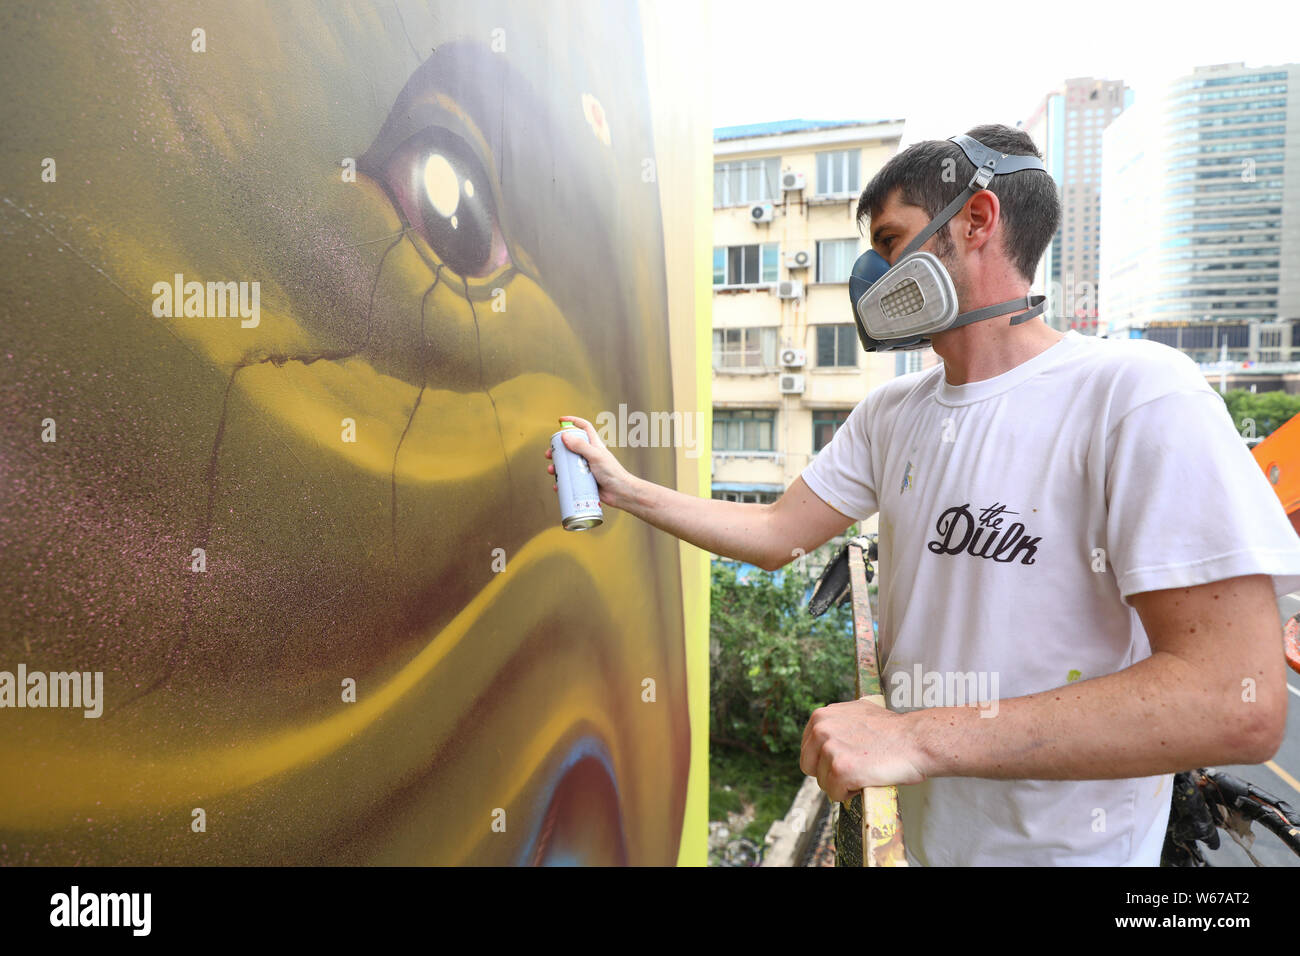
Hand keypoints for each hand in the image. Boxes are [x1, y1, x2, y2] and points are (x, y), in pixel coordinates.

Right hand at [545, 415, 637, 509]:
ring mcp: (586, 468)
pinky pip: (570, 480)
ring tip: (552, 470)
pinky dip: (562, 482)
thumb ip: (581, 445)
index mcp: (593, 445)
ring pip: (568, 464)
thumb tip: (565, 436)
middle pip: (570, 447)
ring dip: (558, 467)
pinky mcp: (584, 481)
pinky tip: (558, 485)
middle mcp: (589, 455)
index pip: (583, 428)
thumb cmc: (613, 473)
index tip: (561, 420)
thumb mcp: (595, 456)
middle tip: (550, 454)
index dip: (573, 421)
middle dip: (558, 449)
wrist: (621, 493)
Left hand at [799, 698, 926, 802]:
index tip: (844, 759)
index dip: (825, 760)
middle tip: (855, 769)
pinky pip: (835, 794)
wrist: (916, 740)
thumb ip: (835, 723)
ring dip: (843, 784)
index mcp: (820, 716)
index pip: (808, 750)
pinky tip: (867, 779)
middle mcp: (821, 729)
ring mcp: (829, 749)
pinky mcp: (841, 770)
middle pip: (810, 767)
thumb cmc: (892, 730)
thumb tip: (823, 734)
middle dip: (829, 773)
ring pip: (823, 783)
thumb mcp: (856, 713)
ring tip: (865, 770)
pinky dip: (851, 794)